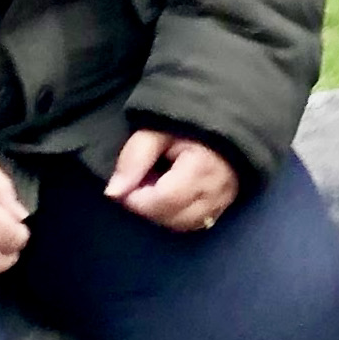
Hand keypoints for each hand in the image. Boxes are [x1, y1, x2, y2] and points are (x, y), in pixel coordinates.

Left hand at [105, 129, 240, 230]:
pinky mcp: (225, 204)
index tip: (126, 185)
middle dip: (148, 206)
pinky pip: (196, 223)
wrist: (223, 115)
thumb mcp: (156, 130)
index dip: (138, 199)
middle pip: (173, 216)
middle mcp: (216, 190)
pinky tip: (169, 198)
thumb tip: (113, 193)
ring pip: (184, 224)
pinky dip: (178, 216)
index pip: (164, 200)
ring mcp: (224, 200)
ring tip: (155, 188)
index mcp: (201, 168)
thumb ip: (134, 158)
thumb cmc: (187, 120)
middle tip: (139, 184)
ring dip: (162, 213)